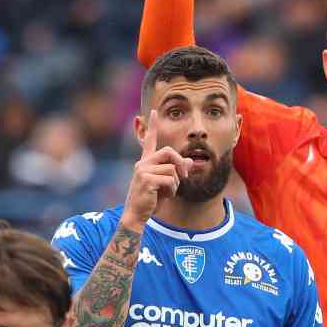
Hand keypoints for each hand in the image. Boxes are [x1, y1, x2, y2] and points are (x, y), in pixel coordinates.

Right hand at [120, 110, 191, 229]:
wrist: (137, 215)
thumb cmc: (151, 200)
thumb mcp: (166, 184)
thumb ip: (176, 171)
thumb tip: (189, 160)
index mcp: (145, 162)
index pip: (149, 140)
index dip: (152, 126)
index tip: (153, 111)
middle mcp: (142, 163)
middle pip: (169, 152)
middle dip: (180, 163)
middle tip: (184, 177)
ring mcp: (143, 170)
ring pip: (172, 169)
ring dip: (175, 184)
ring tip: (167, 193)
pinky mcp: (146, 179)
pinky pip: (170, 179)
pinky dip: (172, 189)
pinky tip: (163, 197)